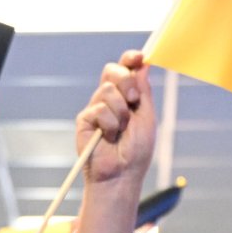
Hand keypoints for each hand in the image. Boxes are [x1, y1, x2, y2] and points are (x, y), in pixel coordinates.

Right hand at [73, 51, 157, 232]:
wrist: (122, 174)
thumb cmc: (137, 151)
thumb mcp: (146, 116)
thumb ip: (143, 90)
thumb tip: (143, 63)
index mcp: (127, 96)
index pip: (125, 68)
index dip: (130, 58)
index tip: (138, 57)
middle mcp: (110, 99)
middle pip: (112, 70)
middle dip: (126, 81)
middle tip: (133, 101)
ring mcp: (96, 108)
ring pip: (107, 90)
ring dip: (120, 111)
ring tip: (121, 130)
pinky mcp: (85, 120)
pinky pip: (98, 109)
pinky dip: (109, 124)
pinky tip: (109, 138)